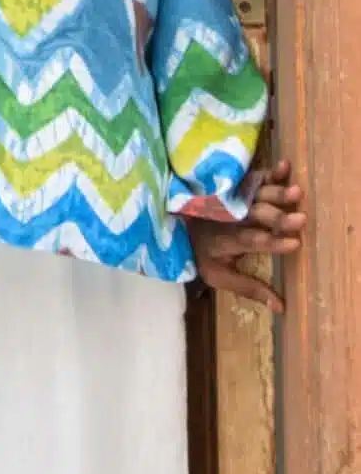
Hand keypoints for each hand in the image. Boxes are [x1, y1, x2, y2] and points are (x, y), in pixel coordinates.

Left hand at [187, 158, 305, 313]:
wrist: (173, 217)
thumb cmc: (200, 250)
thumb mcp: (218, 275)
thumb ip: (248, 289)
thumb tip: (281, 306)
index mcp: (225, 239)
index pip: (251, 241)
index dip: (271, 242)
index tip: (295, 243)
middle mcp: (230, 215)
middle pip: (257, 216)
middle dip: (279, 218)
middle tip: (301, 218)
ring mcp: (232, 196)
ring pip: (257, 194)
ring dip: (278, 193)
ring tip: (297, 191)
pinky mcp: (235, 183)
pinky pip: (253, 176)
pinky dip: (270, 172)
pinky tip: (285, 166)